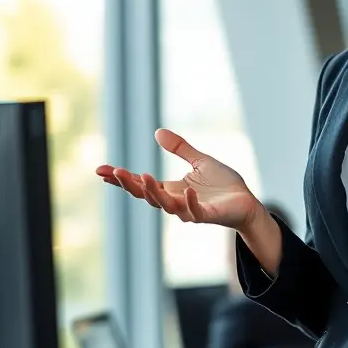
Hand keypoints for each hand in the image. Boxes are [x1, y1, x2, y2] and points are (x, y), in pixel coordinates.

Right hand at [96, 128, 260, 229]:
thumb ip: (180, 149)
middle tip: (115, 172)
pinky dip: (188, 202)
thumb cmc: (224, 185)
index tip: (101, 170)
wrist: (247, 202)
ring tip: (144, 177)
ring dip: (154, 192)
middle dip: (130, 185)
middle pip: (147, 195)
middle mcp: (176, 202)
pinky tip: (185, 190)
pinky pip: (194, 211)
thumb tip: (157, 132)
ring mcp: (191, 210)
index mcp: (172, 189)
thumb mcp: (200, 162)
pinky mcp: (208, 215)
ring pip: (166, 205)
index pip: (141, 184)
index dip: (121, 178)